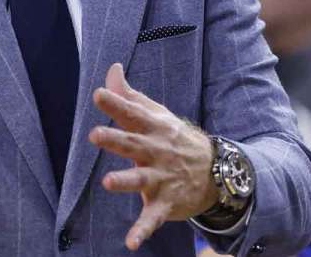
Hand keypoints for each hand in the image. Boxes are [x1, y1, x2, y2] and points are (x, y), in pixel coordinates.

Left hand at [89, 64, 219, 250]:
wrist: (216, 172)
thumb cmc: (174, 139)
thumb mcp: (157, 115)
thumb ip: (130, 97)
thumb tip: (111, 70)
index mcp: (154, 129)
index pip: (132, 114)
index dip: (116, 103)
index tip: (98, 94)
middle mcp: (157, 152)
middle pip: (134, 144)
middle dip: (116, 139)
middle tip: (94, 135)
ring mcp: (162, 178)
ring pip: (142, 180)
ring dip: (126, 182)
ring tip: (108, 183)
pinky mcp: (165, 203)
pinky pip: (152, 218)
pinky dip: (143, 230)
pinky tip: (131, 243)